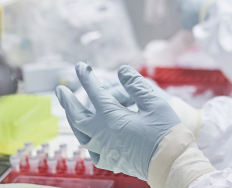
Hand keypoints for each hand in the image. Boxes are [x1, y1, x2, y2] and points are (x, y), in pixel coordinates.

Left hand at [55, 63, 180, 180]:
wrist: (171, 164)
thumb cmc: (165, 133)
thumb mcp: (154, 103)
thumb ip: (135, 85)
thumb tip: (122, 71)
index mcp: (112, 119)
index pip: (94, 93)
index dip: (87, 78)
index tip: (81, 66)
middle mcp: (102, 136)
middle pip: (77, 116)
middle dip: (68, 101)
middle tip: (60, 90)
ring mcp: (104, 150)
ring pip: (80, 133)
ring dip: (73, 119)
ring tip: (69, 110)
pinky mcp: (111, 160)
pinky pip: (90, 148)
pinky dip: (85, 137)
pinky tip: (88, 134)